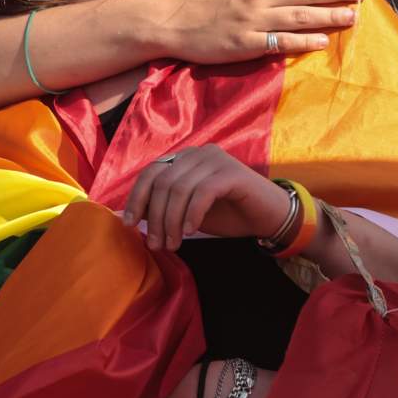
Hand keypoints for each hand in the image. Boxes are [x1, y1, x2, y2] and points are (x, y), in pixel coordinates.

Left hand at [123, 145, 290, 250]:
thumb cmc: (228, 213)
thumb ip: (163, 209)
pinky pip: (202, 192)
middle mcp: (198, 153)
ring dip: (172, 221)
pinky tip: (191, 231)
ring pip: (180, 189)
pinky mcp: (231, 173)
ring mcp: (215, 160)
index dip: (137, 198)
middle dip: (155, 217)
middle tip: (157, 245)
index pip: (151, 173)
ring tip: (174, 244)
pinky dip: (192, 214)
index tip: (130, 225)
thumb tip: (128, 217)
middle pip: (162, 182)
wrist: (269, 216)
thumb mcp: (188, 212)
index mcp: (184, 158)